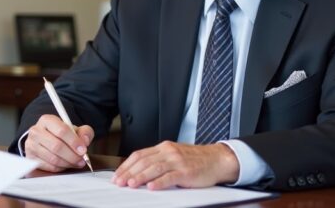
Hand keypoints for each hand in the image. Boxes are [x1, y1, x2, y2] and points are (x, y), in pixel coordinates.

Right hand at [24, 114, 94, 171]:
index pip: (61, 130)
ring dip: (68, 163)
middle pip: (57, 146)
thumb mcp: (74, 129)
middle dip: (72, 155)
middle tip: (82, 159)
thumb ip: (84, 132)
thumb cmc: (61, 135)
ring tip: (76, 163)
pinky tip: (66, 164)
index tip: (83, 150)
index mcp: (47, 120)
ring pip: (53, 158)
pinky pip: (49, 166)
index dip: (74, 142)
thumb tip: (85, 141)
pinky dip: (60, 168)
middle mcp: (36, 131)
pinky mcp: (30, 158)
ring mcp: (31, 145)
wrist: (46, 140)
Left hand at [112, 141, 238, 189]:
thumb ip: (157, 161)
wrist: (217, 159)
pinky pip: (171, 176)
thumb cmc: (194, 160)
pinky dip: (160, 182)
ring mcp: (177, 161)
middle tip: (119, 182)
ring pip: (154, 168)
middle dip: (129, 172)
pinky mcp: (186, 172)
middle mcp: (168, 152)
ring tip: (131, 184)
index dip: (126, 165)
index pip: (139, 155)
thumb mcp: (173, 155)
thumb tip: (137, 171)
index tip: (117, 175)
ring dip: (140, 177)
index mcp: (163, 148)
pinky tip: (151, 187)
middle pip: (144, 161)